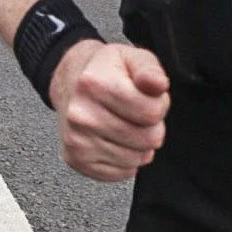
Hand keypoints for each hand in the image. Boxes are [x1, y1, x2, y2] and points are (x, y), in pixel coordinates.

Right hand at [51, 40, 170, 182]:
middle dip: (152, 127)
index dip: (160, 105)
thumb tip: (158, 84)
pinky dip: (127, 160)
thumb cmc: (108, 72)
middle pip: (146, 139)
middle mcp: (80, 114)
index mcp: (94, 84)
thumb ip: (150, 70)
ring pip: (136, 159)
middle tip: (138, 113)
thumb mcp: (133, 58)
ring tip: (127, 125)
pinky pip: (122, 172)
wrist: (71, 84)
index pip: (151, 112)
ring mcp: (76, 140)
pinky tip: (117, 140)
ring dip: (140, 145)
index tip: (148, 97)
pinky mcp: (76, 160)